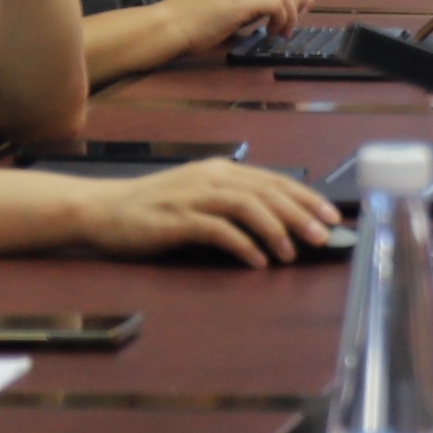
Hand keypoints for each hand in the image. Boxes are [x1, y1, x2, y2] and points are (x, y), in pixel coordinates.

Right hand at [74, 161, 344, 268]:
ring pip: (246, 206)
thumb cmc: (153, 209)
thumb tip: (280, 223)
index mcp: (220, 171)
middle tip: (322, 237)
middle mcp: (210, 178)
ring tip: (293, 253)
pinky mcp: (175, 219)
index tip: (331, 216)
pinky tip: (257, 261)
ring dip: (275, 230)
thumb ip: (233, 204)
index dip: (305, 197)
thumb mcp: (199, 197)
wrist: (101, 210)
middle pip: (266, 191)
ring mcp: (192, 197)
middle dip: (299, 214)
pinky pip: (217, 230)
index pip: (273, 181)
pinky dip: (242, 245)